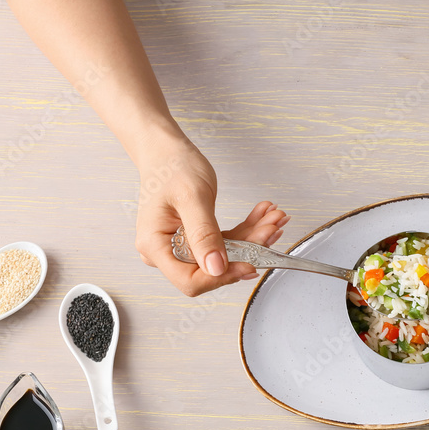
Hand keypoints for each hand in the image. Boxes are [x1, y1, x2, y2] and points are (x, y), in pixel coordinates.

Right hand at [133, 137, 289, 295]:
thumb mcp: (192, 197)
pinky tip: (263, 218)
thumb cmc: (171, 165)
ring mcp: (182, 247)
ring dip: (253, 238)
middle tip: (271, 229)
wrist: (165, 150)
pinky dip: (247, 231)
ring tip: (273, 219)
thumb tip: (216, 268)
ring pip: (226, 256)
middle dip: (247, 251)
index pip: (190, 280)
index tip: (250, 263)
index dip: (222, 276)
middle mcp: (166, 252)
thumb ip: (204, 234)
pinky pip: (226, 242)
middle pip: (212, 269)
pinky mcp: (196, 240)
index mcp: (155, 246)